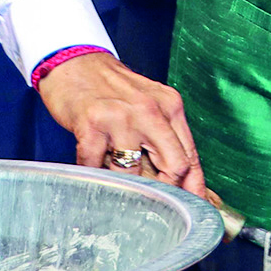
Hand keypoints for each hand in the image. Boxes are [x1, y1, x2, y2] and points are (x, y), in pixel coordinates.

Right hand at [38, 51, 203, 193]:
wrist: (74, 62)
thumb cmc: (112, 90)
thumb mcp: (149, 107)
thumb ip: (165, 140)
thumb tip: (183, 182)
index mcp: (170, 107)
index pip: (191, 156)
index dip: (195, 188)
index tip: (197, 209)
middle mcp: (150, 110)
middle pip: (175, 166)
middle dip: (166, 191)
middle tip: (154, 204)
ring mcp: (120, 116)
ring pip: (133, 172)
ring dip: (125, 185)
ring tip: (117, 181)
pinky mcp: (90, 123)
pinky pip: (95, 166)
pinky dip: (94, 174)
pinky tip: (92, 168)